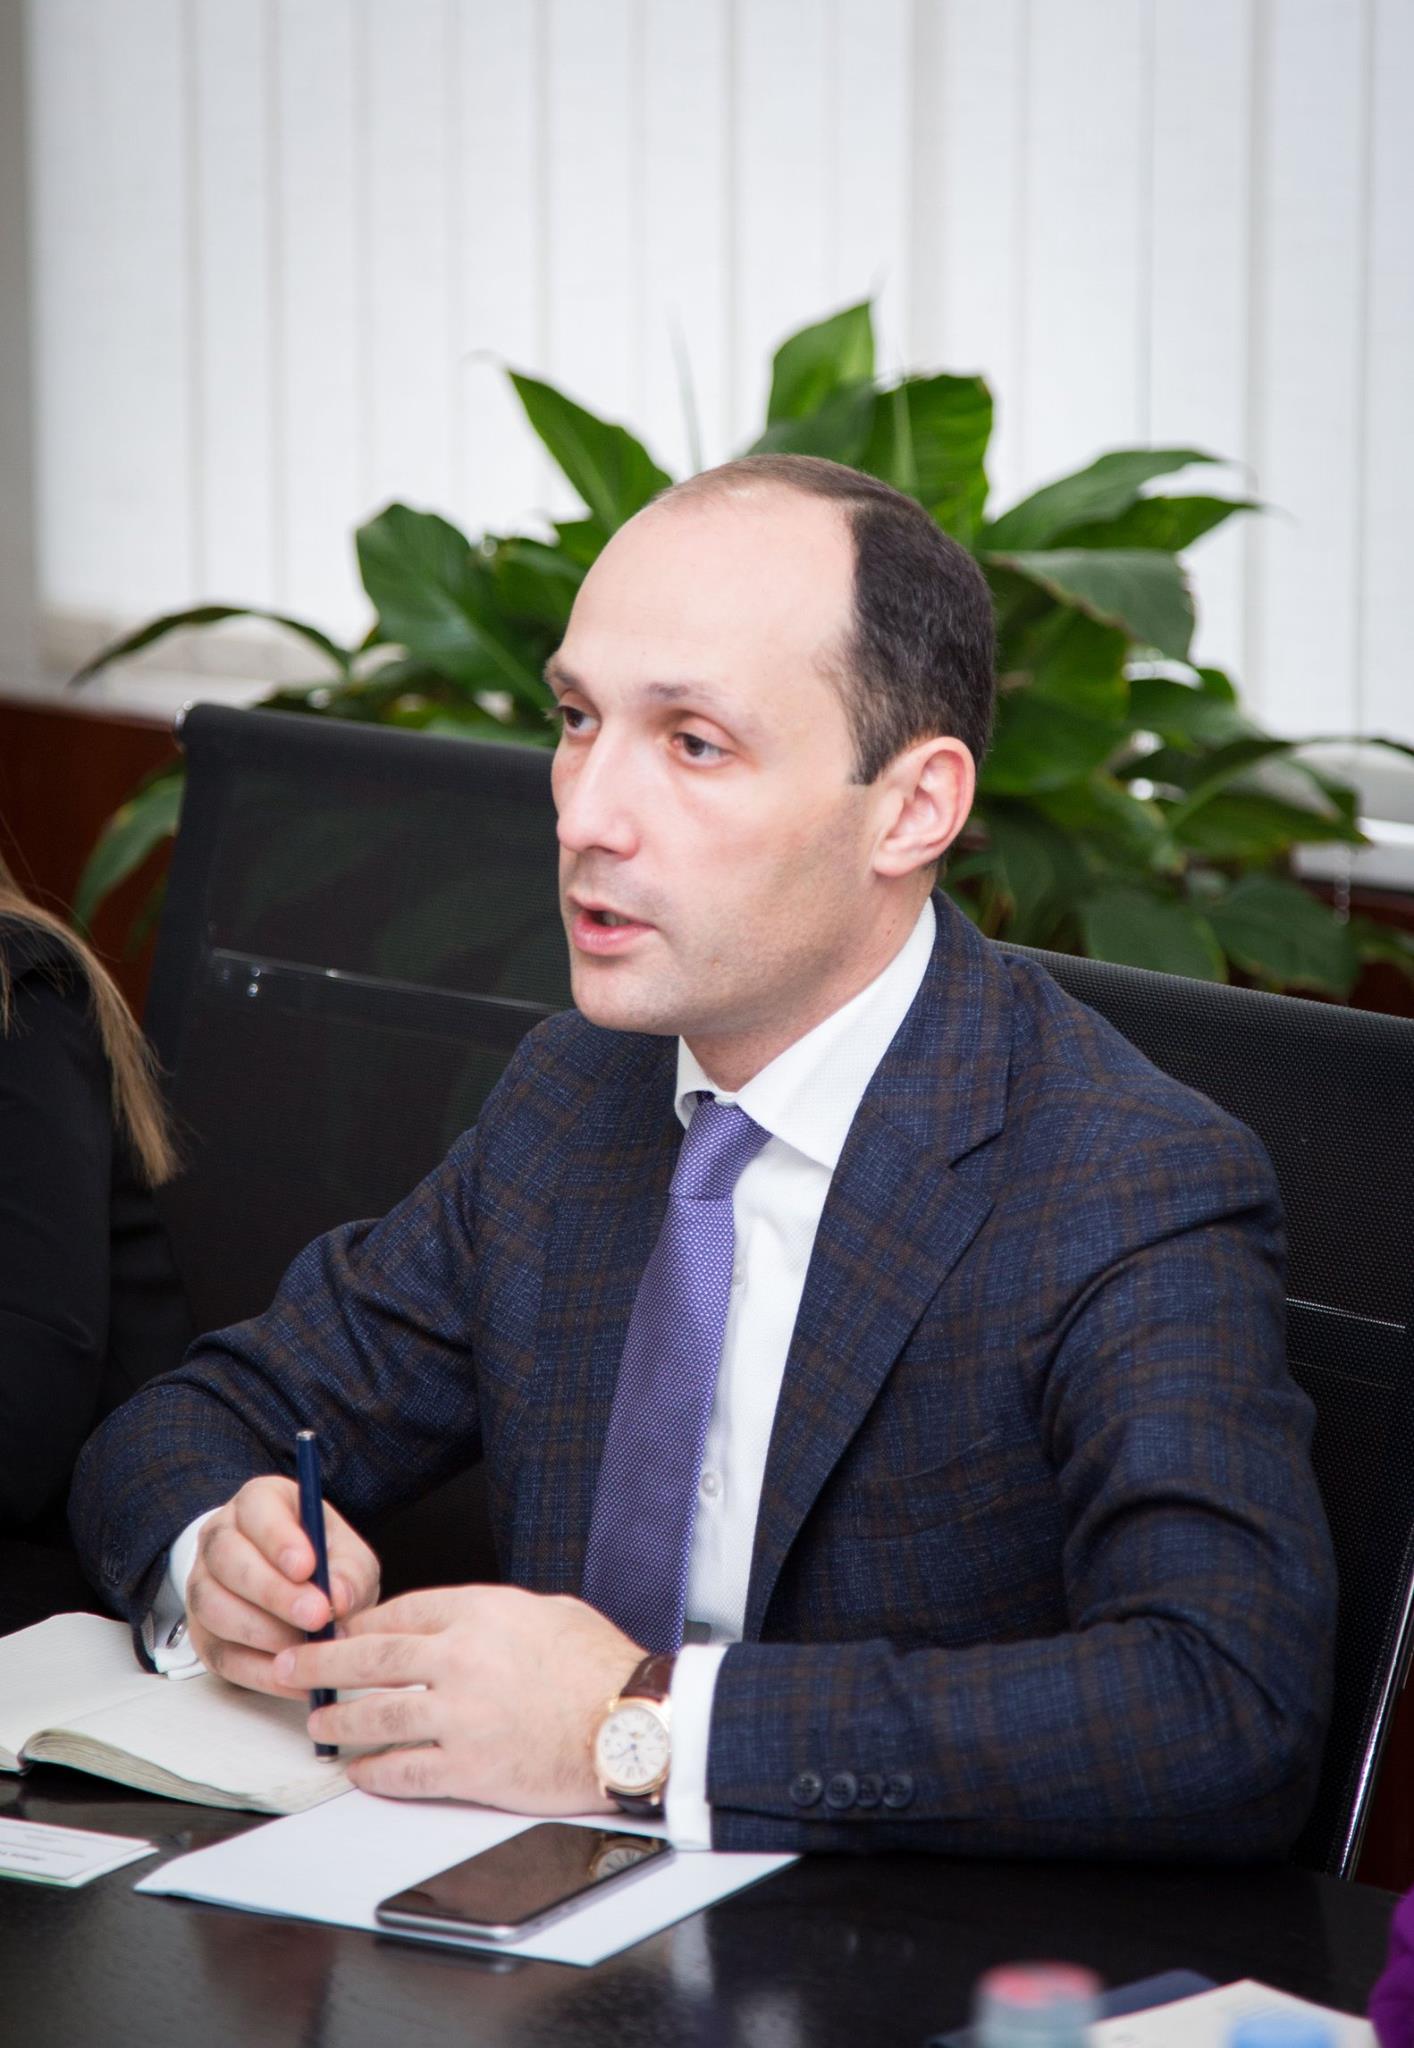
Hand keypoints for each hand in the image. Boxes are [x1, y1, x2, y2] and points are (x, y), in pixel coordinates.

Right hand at [186, 1475, 380, 1696]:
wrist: (302, 1590)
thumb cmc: (325, 1563)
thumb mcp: (348, 1555)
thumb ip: (349, 1572)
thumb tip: (339, 1598)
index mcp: (258, 1503)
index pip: (255, 1510)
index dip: (278, 1539)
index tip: (308, 1567)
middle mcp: (220, 1539)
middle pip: (228, 1560)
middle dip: (273, 1591)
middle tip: (316, 1615)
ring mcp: (203, 1586)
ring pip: (214, 1607)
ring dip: (263, 1632)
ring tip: (307, 1647)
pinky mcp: (203, 1635)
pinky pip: (220, 1655)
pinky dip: (259, 1672)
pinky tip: (295, 1678)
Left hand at [273, 1585, 643, 1811]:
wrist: (632, 1725)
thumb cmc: (601, 1667)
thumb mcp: (547, 1611)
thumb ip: (493, 1612)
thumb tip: (453, 1621)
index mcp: (482, 1611)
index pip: (400, 1610)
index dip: (360, 1624)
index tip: (339, 1632)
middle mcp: (463, 1659)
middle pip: (370, 1657)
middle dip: (320, 1664)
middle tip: (290, 1667)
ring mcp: (461, 1716)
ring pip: (375, 1715)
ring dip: (338, 1721)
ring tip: (318, 1724)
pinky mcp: (469, 1769)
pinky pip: (404, 1769)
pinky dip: (375, 1771)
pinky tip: (362, 1770)